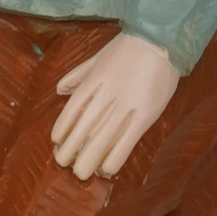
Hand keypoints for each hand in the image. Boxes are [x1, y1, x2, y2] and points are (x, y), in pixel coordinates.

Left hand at [51, 32, 180, 179]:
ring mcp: (125, 107)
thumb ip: (78, 74)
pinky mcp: (145, 117)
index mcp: (93, 81)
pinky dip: (114, 157)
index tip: (56, 142)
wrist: (160, 43)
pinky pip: (126, 142)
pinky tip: (105, 169)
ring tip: (80, 172)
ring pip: (102, 139)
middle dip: (71, 149)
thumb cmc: (128, 48)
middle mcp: (106, 96)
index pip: (71, 110)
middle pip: (84, 129)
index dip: (63, 129)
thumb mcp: (98, 57)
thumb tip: (59, 90)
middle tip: (63, 163)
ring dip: (89, 158)